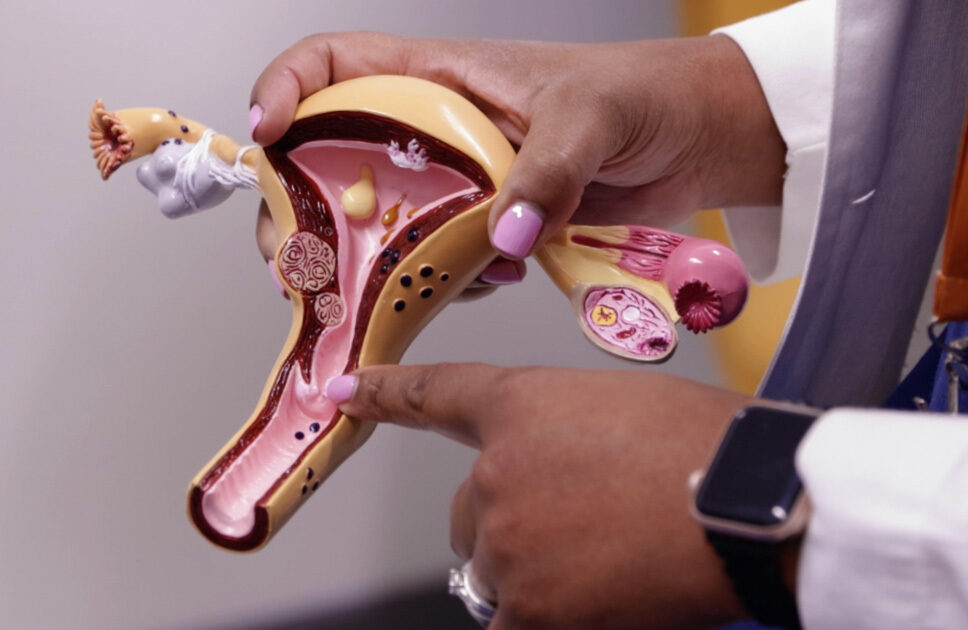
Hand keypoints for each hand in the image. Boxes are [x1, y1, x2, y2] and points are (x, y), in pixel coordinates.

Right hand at [250, 32, 784, 261]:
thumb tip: (503, 236)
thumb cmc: (643, 96)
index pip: (333, 64)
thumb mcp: (589, 119)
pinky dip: (439, 282)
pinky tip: (468, 285)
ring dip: (370, 262)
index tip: (268, 139)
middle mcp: (438, 130)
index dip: (285, 91)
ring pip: (384, 223)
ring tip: (371, 293)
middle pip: (334, 160)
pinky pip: (441, 260)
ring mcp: (463, 183)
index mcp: (442, 78)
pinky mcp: (492, 228)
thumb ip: (545, 173)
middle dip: (304, 208)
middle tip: (297, 257)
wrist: (697, 139)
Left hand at [327, 363, 753, 628]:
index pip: (438, 396)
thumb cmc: (714, 448)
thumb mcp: (632, 411)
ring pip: (496, 575)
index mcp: (524, 406)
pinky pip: (511, 625)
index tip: (349, 392)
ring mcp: (507, 542)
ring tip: (614, 564)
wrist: (748, 500)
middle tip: (587, 532)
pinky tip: (594, 603)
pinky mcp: (528, 608)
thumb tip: (569, 489)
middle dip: (512, 528)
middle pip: (470, 516)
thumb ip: (572, 442)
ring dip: (539, 579)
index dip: (390, 395)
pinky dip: (546, 620)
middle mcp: (496, 471)